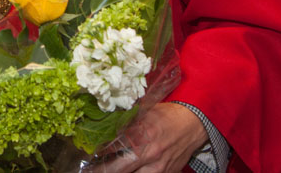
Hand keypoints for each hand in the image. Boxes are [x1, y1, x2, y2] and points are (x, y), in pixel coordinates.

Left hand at [93, 103, 209, 172]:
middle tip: (90, 170)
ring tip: (107, 170)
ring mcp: (159, 168)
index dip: (98, 154)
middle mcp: (150, 154)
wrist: (193, 124)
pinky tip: (128, 170)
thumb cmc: (167, 116)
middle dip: (103, 170)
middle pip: (119, 169)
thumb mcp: (144, 113)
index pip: (112, 149)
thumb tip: (103, 124)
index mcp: (142, 135)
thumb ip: (126, 122)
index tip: (87, 155)